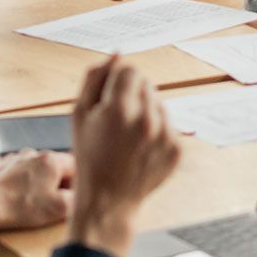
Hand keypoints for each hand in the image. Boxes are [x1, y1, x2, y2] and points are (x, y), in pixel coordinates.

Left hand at [0, 150, 75, 231]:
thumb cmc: (21, 207)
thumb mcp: (59, 209)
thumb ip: (77, 198)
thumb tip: (80, 194)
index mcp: (51, 160)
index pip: (75, 165)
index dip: (76, 182)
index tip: (69, 196)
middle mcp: (34, 153)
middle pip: (56, 166)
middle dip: (56, 183)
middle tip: (50, 202)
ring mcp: (16, 158)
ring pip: (37, 169)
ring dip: (39, 182)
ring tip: (31, 201)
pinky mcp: (2, 166)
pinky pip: (19, 172)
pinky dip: (22, 183)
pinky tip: (18, 197)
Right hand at [67, 56, 180, 256]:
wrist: (108, 201)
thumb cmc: (89, 157)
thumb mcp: (79, 114)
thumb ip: (95, 78)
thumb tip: (116, 55)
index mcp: (121, 109)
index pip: (130, 69)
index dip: (116, 81)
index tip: (109, 98)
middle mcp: (148, 119)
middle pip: (146, 84)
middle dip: (131, 95)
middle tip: (116, 121)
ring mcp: (166, 135)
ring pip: (159, 102)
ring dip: (145, 111)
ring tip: (127, 136)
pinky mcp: (177, 148)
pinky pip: (169, 123)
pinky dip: (156, 130)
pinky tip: (139, 148)